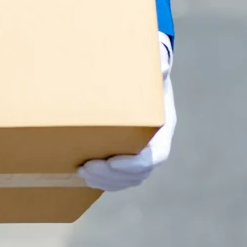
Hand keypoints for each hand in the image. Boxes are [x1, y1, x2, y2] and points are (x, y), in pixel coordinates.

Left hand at [80, 38, 176, 192]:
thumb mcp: (153, 66)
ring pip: (129, 179)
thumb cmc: (147, 71)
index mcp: (164, 127)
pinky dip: (105, 181)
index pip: (156, 156)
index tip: (111, 161)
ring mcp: (144, 153)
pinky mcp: (130, 156)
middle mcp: (156, 144)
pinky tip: (86, 176)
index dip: (134, 164)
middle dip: (112, 175)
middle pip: (139, 173)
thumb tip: (161, 66)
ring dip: (106, 181)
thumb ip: (158, 64)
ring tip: (81, 173)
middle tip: (85, 168)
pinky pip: (121, 178)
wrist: (146, 77)